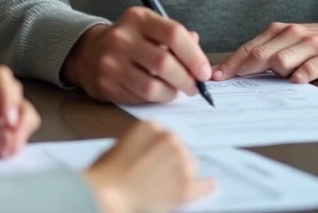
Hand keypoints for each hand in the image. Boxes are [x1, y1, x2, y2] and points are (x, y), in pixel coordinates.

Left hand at [0, 64, 39, 158]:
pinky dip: (7, 140)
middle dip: (17, 122)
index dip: (9, 99)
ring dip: (14, 134)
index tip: (8, 123)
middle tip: (10, 146)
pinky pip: (8, 126)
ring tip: (0, 153)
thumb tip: (9, 138)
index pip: (1, 79)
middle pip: (15, 96)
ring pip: (17, 112)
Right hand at [62, 8, 211, 103]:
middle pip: (165, 63)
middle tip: (195, 87)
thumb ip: (175, 37)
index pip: (174, 34)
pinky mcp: (106, 84)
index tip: (205, 71)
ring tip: (177, 91)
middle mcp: (122, 38)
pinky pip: (140, 97)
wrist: (88, 52)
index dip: (194, 56)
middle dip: (187, 80)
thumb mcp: (149, 28)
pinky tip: (158, 93)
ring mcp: (111, 62)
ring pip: (153, 86)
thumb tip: (199, 54)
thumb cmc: (129, 40)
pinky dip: (155, 99)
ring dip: (172, 93)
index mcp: (137, 18)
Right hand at [82, 122, 214, 212]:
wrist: (108, 191)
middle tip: (157, 176)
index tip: (158, 159)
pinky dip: (206, 187)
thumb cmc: (106, 173)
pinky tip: (210, 185)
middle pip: (180, 150)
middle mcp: (169, 138)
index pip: (165, 137)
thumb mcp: (119, 146)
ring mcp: (180, 161)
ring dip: (182, 175)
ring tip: (163, 186)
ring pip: (190, 167)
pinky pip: (202, 185)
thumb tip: (149, 154)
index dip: (162, 151)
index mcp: (151, 126)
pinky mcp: (185, 184)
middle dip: (172, 162)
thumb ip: (140, 144)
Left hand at [212, 20, 317, 83]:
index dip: (230, 64)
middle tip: (230, 85)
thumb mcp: (291, 42)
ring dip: (273, 74)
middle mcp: (291, 35)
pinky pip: (310, 67)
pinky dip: (301, 75)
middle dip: (242, 71)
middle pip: (260, 55)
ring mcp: (310, 46)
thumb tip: (238, 71)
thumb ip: (269, 53)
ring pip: (281, 60)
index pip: (248, 49)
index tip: (216, 78)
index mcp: (278, 32)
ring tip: (269, 85)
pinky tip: (296, 82)